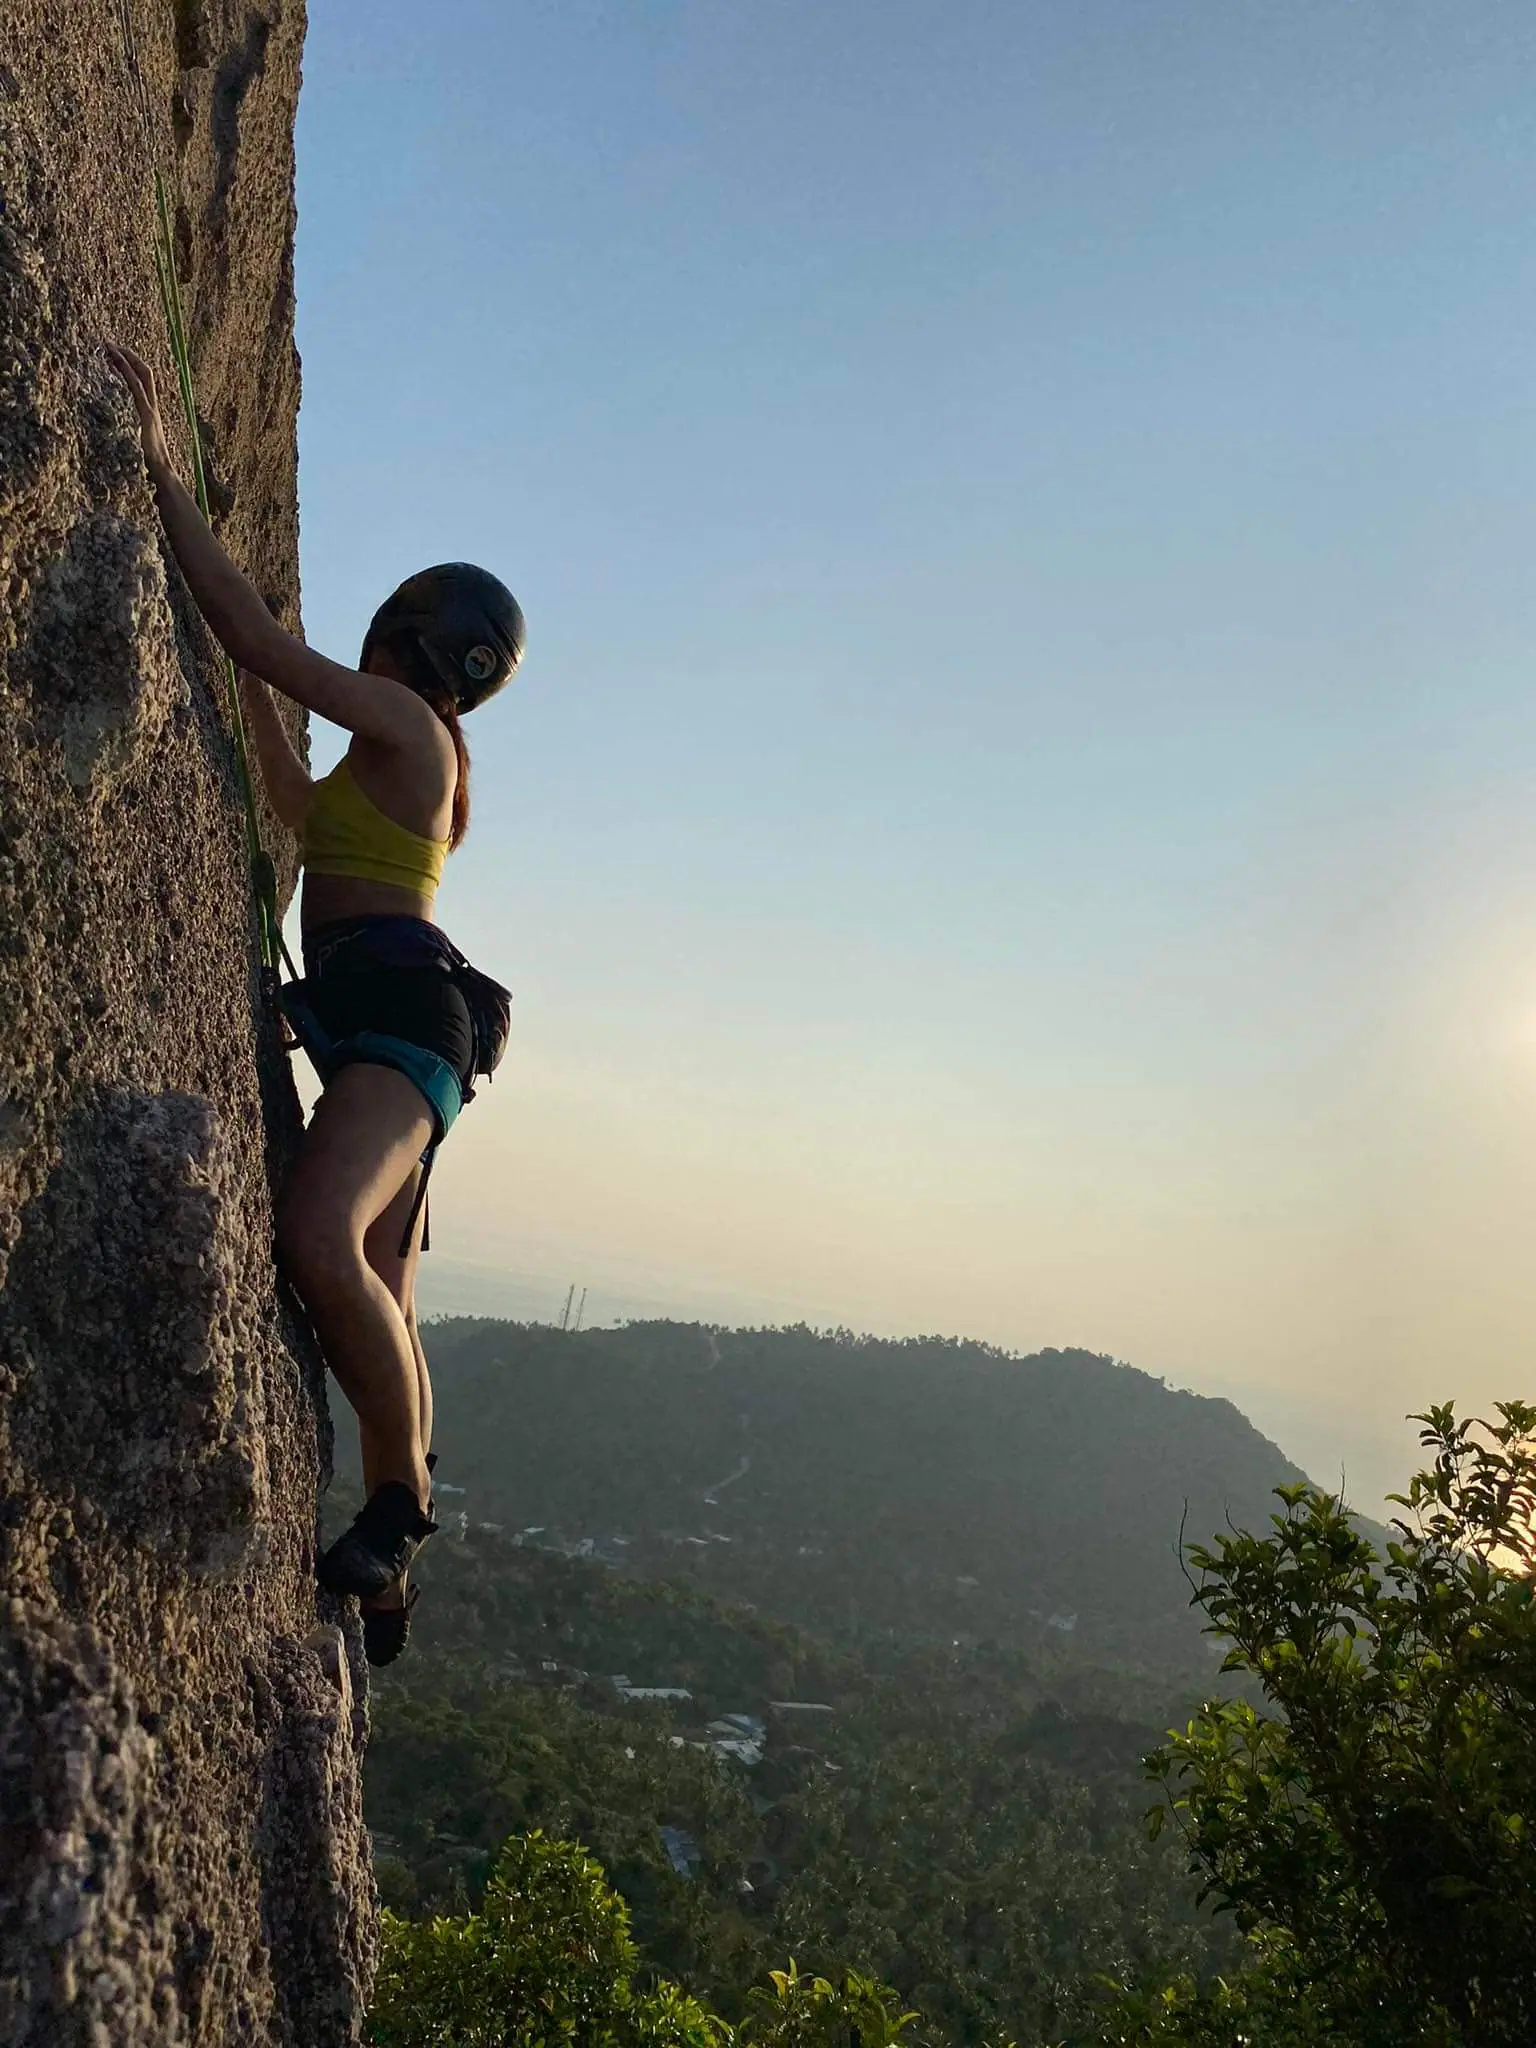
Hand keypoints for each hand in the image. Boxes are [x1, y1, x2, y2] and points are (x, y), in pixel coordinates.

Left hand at [105, 340, 174, 479]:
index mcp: (151, 411)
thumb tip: (114, 434)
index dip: (132, 364)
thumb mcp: (137, 443)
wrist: (162, 473)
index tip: (115, 353)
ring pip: (141, 375)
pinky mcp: (146, 415)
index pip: (144, 380)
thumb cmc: (149, 464)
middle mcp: (153, 406)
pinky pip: (136, 389)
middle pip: (145, 372)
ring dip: (125, 359)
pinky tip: (114, 362)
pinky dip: (126, 373)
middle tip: (110, 344)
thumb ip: (130, 434)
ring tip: (109, 347)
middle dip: (128, 355)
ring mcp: (151, 409)